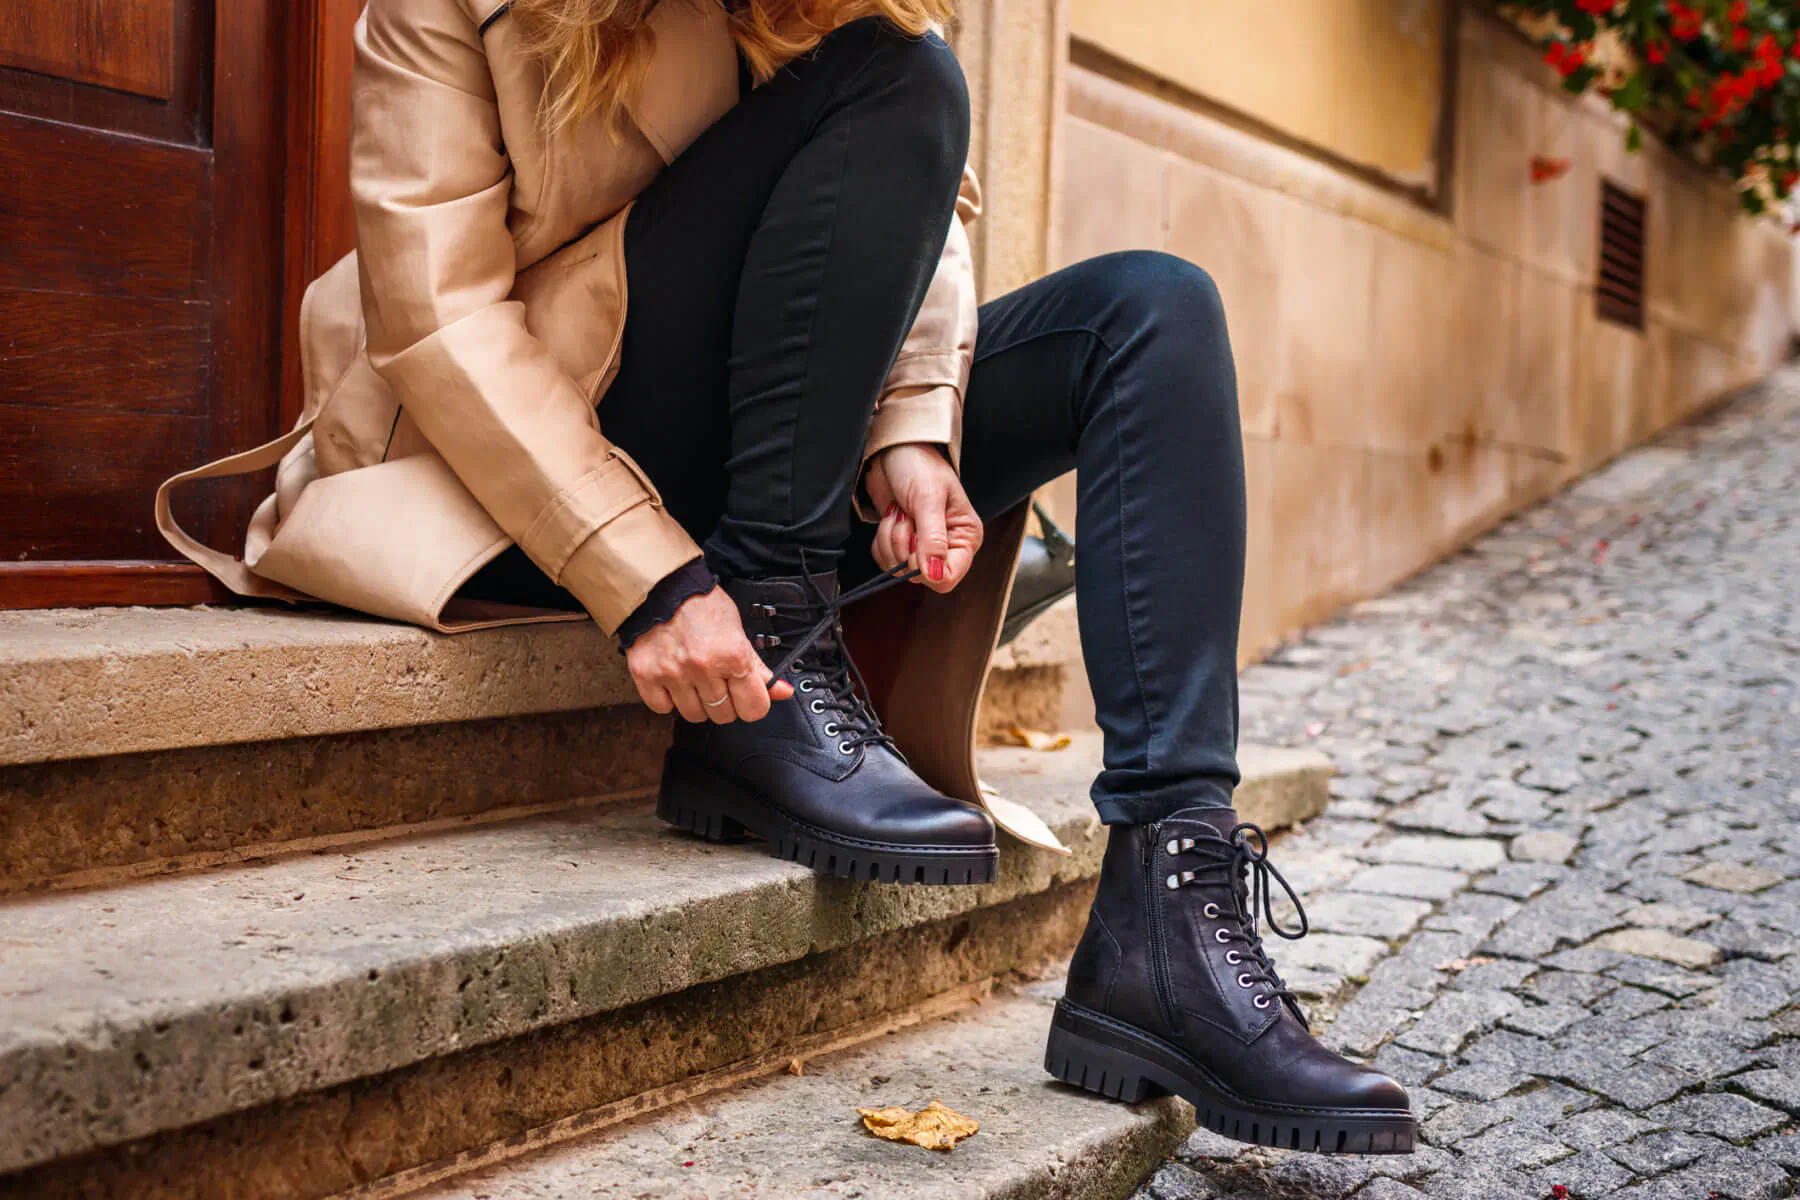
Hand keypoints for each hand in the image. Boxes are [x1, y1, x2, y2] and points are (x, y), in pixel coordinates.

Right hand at [625, 588, 793, 722]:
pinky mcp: (646, 675)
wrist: (662, 587)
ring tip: (694, 678)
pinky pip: (662, 708)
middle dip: (724, 702)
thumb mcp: (737, 631)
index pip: (754, 708)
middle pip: (723, 715)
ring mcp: (672, 673)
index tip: (746, 695)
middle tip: (717, 680)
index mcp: (731, 655)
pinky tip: (674, 680)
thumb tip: (781, 691)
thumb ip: (758, 666)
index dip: (753, 703)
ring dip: (697, 702)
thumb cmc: (701, 605)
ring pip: (694, 715)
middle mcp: (702, 667)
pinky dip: (669, 699)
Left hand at [864, 443, 982, 593]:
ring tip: (899, 512)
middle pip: (920, 575)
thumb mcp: (928, 499)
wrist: (894, 450)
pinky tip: (891, 517)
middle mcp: (946, 546)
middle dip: (904, 546)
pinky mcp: (901, 544)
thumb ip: (932, 538)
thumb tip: (935, 574)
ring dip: (890, 539)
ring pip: (899, 569)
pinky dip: (881, 540)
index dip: (927, 569)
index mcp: (965, 537)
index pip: (950, 577)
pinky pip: (885, 560)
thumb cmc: (919, 465)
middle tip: (906, 516)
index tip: (915, 545)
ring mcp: (922, 546)